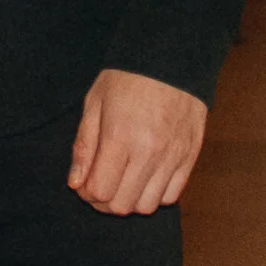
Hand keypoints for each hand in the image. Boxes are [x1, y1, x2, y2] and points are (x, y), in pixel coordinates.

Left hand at [69, 68, 208, 214]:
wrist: (170, 59)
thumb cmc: (126, 79)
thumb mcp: (94, 104)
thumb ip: (84, 146)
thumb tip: (75, 183)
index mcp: (119, 137)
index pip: (100, 190)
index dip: (86, 193)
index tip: (82, 183)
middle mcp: (148, 152)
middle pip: (123, 205)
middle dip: (104, 202)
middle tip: (98, 186)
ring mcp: (173, 157)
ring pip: (148, 205)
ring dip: (129, 201)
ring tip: (120, 183)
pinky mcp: (190, 157)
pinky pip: (172, 196)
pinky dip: (154, 195)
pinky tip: (143, 178)